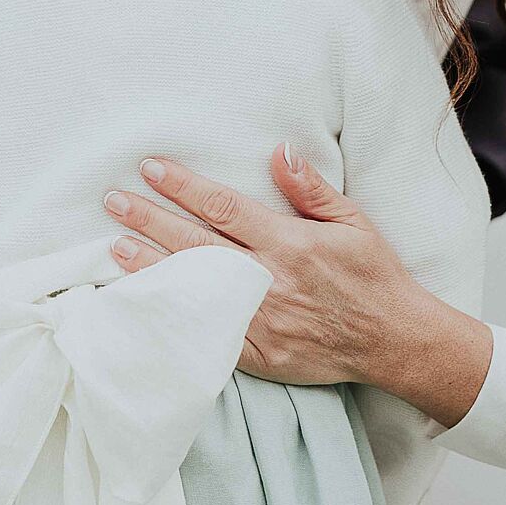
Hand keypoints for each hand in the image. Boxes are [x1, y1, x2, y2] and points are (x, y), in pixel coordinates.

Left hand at [105, 146, 424, 388]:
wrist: (391, 339)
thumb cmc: (374, 276)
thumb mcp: (353, 221)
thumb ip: (311, 189)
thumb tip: (279, 151)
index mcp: (289, 242)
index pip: (224, 208)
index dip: (184, 186)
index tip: (152, 168)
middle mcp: (267, 279)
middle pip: (195, 244)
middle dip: (150, 219)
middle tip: (114, 200)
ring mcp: (257, 319)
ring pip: (192, 288)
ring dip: (150, 265)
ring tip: (114, 246)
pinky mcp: (255, 352)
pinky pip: (204, 333)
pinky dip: (173, 317)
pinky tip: (147, 304)